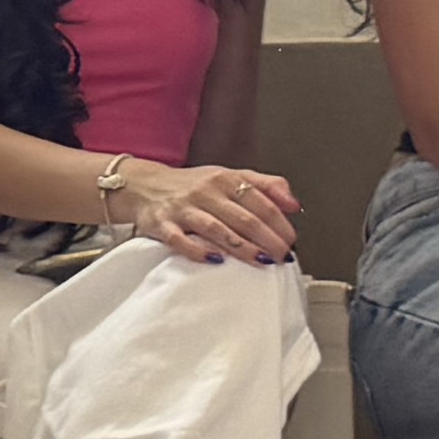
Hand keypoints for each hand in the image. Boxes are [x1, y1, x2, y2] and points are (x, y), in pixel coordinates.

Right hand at [108, 163, 299, 265]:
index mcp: (226, 179)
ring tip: (261, 261)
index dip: (279, 222)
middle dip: (267, 239)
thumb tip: (294, 204)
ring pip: (216, 228)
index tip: (292, 241)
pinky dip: (197, 250)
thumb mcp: (230, 177)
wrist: (144, 186)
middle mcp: (206, 192)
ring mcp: (183, 208)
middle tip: (283, 256)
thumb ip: (266, 186)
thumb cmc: (193, 187)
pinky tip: (215, 260)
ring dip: (242, 247)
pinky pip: (180, 239)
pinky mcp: (162, 224)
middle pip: (243, 217)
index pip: (260, 201)